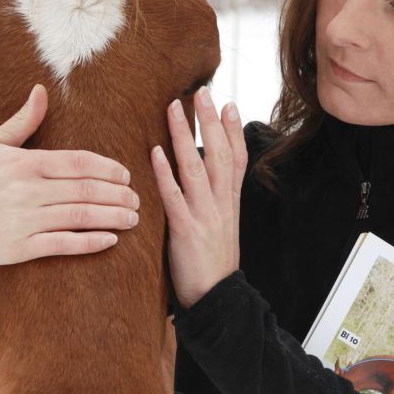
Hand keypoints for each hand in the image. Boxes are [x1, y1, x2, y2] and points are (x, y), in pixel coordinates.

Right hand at [0, 84, 139, 264]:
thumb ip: (22, 121)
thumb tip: (41, 90)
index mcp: (25, 162)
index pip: (79, 162)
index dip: (108, 168)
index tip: (126, 174)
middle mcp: (27, 190)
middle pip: (86, 189)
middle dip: (118, 193)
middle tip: (138, 198)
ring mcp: (23, 219)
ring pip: (80, 216)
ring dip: (112, 217)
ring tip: (133, 217)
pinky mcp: (19, 247)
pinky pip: (62, 244)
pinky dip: (89, 242)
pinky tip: (110, 240)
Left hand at [150, 86, 247, 306]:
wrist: (217, 300)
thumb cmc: (212, 264)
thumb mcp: (221, 226)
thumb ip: (213, 199)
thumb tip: (202, 174)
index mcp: (230, 203)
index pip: (238, 159)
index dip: (234, 131)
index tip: (228, 104)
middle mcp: (222, 204)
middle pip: (221, 155)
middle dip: (211, 122)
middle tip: (202, 92)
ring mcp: (205, 216)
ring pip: (198, 168)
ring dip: (186, 136)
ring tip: (175, 109)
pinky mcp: (186, 231)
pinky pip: (175, 198)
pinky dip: (165, 174)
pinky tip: (155, 153)